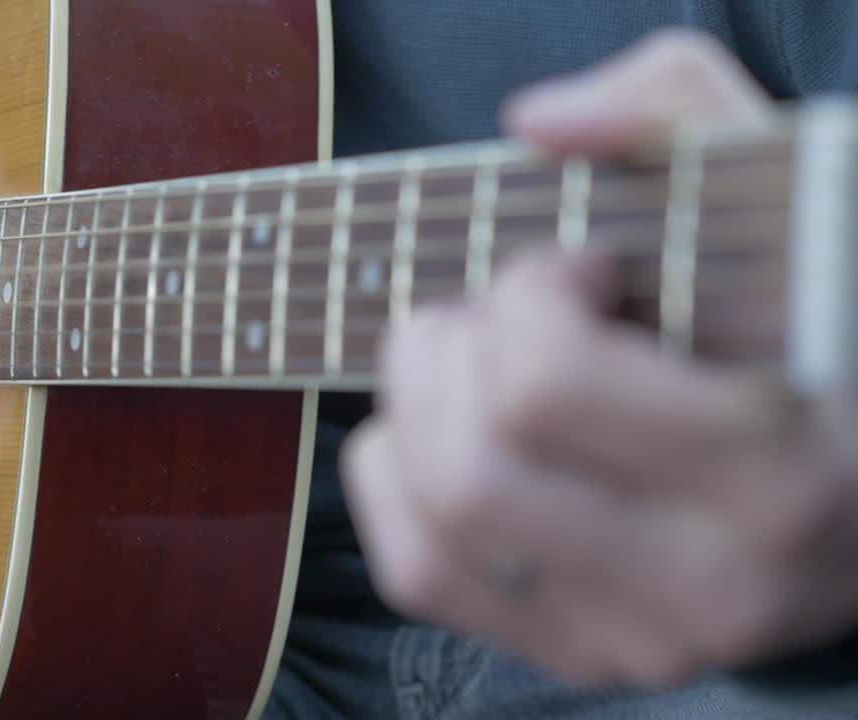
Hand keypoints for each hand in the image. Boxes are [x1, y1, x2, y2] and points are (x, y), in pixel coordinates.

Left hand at [341, 29, 857, 687]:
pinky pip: (419, 574)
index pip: (546, 386)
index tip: (578, 267)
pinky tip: (445, 430)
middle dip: (446, 353)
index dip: (528, 295)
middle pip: (471, 469)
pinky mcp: (584, 654)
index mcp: (782, 467)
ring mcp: (642, 635)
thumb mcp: (797, 203)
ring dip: (411, 412)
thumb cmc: (820, 334)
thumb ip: (679, 113)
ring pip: (436, 524)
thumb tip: (540, 122)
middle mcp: (712, 580)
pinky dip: (395, 482)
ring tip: (469, 363)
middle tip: (498, 313)